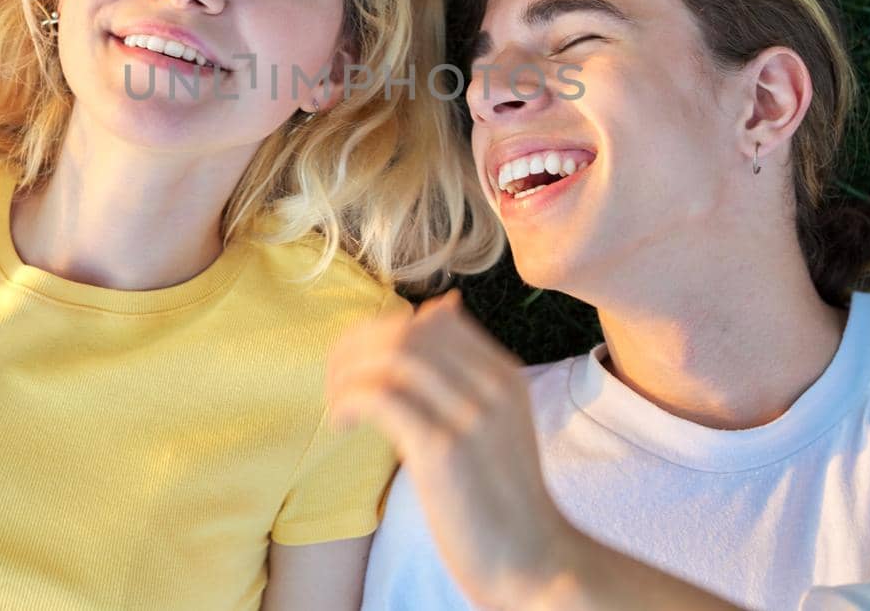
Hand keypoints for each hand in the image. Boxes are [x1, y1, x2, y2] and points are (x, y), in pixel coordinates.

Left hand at [326, 291, 579, 610]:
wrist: (534, 560)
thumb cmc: (502, 497)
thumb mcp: (498, 420)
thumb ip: (468, 371)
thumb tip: (441, 309)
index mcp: (503, 375)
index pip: (434, 319)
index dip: (383, 331)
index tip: (359, 363)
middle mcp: (491, 386)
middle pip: (407, 331)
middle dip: (357, 348)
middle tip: (336, 380)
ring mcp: (470, 416)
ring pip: (392, 356)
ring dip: (348, 374)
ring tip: (337, 404)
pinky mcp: (443, 450)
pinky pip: (382, 398)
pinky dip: (350, 402)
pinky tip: (343, 424)